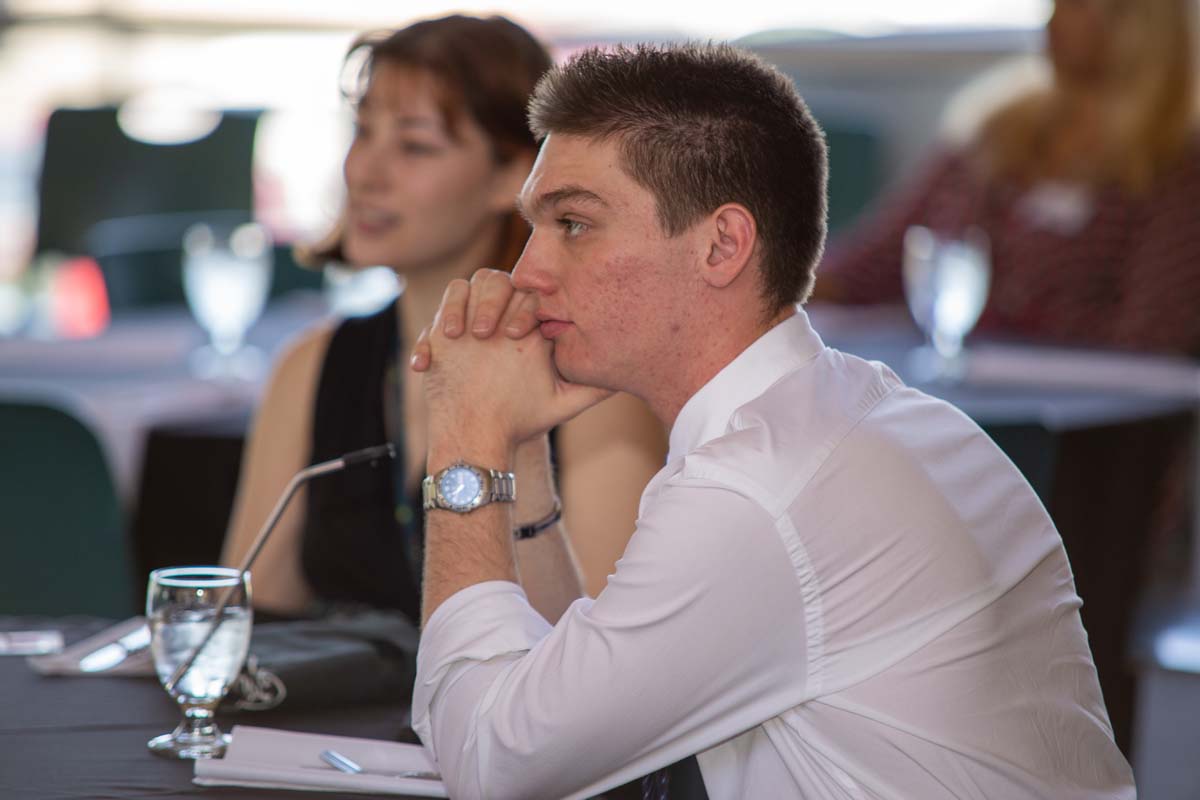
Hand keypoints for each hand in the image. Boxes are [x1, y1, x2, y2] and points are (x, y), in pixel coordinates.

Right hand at [417, 271, 608, 458]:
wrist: (484, 430)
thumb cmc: (525, 415)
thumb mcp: (563, 401)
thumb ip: (592, 384)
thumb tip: (625, 374)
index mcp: (531, 323)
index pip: (531, 295)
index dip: (524, 309)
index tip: (517, 336)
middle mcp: (501, 315)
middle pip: (497, 281)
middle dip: (491, 304)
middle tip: (486, 335)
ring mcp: (471, 320)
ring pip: (466, 286)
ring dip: (458, 308)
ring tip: (456, 337)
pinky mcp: (445, 331)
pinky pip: (435, 315)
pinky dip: (428, 334)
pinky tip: (426, 364)